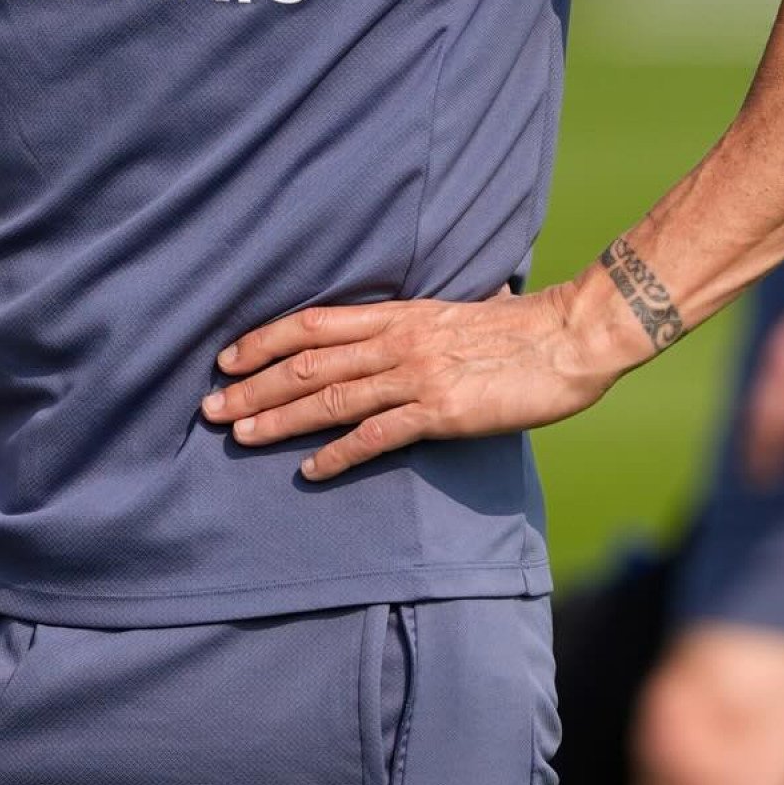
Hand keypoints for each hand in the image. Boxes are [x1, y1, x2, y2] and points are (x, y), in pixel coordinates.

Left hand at [201, 286, 617, 479]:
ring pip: (330, 399)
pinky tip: (310, 471)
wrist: (571, 336)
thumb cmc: (522, 327)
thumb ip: (420, 325)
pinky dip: (338, 455)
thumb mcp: (457, 313)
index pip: (314, 324)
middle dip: (254, 387)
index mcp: (398, 315)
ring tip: (240, 436)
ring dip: (279, 420)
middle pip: (307, 364)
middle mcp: (397, 342)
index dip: (265, 340)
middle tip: (211, 408)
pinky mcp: (441, 412)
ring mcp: (417, 376)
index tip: (227, 358)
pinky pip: (377, 436)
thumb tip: (400, 327)